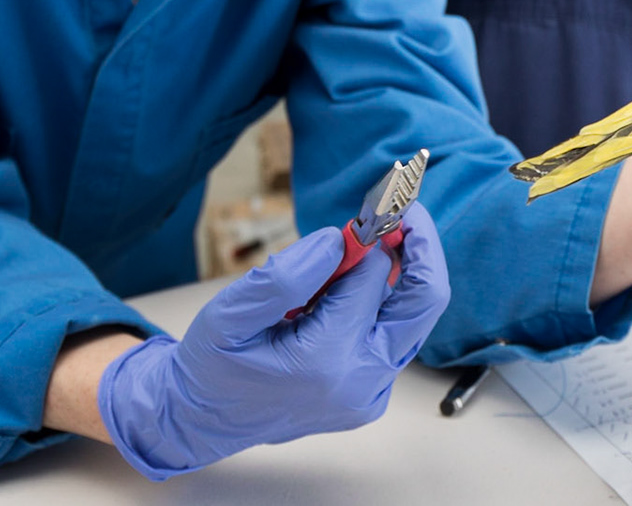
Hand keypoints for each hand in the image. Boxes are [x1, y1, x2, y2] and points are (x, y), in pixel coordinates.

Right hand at [99, 202, 449, 479]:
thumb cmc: (213, 366)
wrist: (206, 422)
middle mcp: (360, 382)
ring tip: (358, 251)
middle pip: (424, 302)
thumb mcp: (229, 314)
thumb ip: (284, 277)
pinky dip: (379, 305)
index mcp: (324, 361)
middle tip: (404, 212)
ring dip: (396, 276)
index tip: (363, 210)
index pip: (371, 279)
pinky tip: (342, 295)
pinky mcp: (371, 395)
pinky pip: (394, 337)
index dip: (367, 237)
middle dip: (420, 248)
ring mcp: (370, 393)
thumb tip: (337, 242)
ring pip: (413, 318)